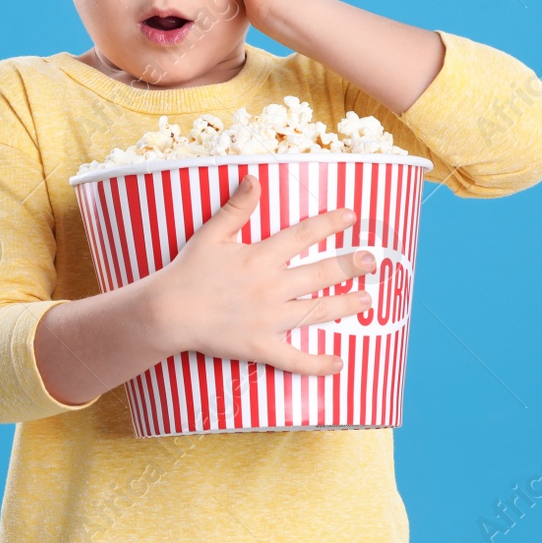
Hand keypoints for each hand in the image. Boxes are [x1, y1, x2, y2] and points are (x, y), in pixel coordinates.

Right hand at [144, 175, 375, 376]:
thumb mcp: (211, 233)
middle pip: (320, 274)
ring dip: (345, 305)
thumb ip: (237, 207)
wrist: (168, 312)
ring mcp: (269, 319)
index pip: (304, 235)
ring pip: (316, 312)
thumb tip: (255, 178)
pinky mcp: (261, 346)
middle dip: (350, 266)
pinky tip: (338, 364)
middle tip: (373, 261)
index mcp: (261, 257)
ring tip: (367, 301)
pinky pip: (294, 359)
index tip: (352, 218)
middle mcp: (272, 286)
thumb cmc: (187, 271)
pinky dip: (317, 364)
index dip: (330, 224)